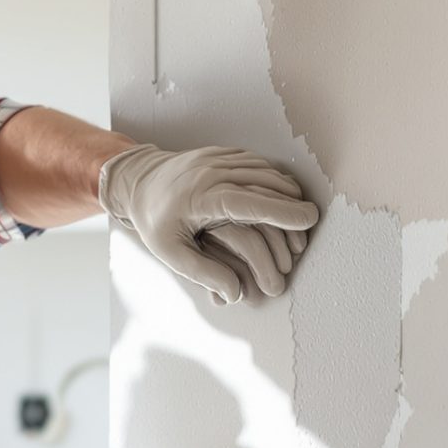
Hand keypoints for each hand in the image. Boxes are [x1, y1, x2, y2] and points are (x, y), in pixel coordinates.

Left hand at [98, 144, 321, 303]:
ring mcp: (218, 159)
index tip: (309, 218)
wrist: (136, 180)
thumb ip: (203, 273)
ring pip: (265, 170)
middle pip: (265, 184)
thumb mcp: (169, 252)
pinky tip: (282, 193)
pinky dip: (273, 177)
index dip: (282, 211)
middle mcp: (213, 173)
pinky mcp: (221, 153)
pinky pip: (256, 162)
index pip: (250, 202)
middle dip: (292, 203)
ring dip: (286, 189)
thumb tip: (234, 295)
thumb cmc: (153, 220)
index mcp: (202, 197)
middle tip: (311, 222)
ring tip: (300, 211)